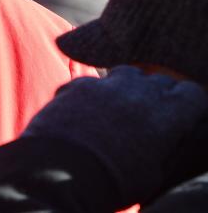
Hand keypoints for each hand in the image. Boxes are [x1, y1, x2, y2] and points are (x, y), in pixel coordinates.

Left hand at [22, 65, 207, 202]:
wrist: (62, 172)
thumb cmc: (114, 180)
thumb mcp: (153, 171)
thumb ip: (164, 146)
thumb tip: (165, 139)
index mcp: (169, 114)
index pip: (191, 94)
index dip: (187, 105)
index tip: (180, 117)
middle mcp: (141, 92)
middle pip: (160, 81)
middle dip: (159, 95)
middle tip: (149, 116)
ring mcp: (108, 85)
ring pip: (127, 73)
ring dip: (128, 86)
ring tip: (119, 108)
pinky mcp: (78, 85)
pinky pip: (92, 82)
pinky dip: (93, 93)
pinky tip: (86, 111)